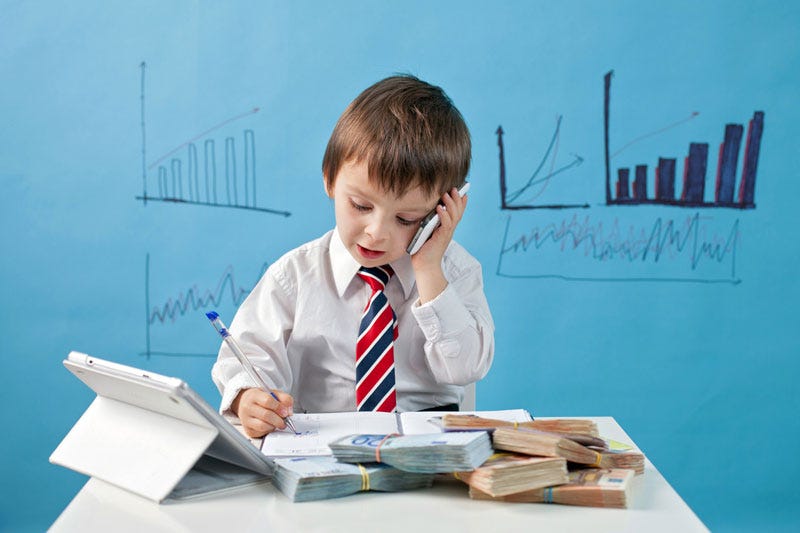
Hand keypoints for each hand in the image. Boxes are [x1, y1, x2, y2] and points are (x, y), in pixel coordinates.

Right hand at [232, 387, 293, 437]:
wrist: (246, 403)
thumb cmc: (261, 399)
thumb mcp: (274, 393)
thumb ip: (285, 399)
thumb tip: (289, 412)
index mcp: (254, 395)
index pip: (267, 401)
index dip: (279, 407)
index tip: (285, 412)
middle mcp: (248, 407)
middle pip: (266, 415)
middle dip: (279, 420)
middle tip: (284, 421)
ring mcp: (246, 419)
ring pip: (262, 426)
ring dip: (274, 426)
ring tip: (277, 423)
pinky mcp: (248, 430)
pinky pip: (260, 432)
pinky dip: (268, 430)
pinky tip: (270, 425)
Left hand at [410, 187, 467, 302]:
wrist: (424, 266)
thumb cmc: (423, 250)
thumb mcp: (427, 232)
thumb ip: (429, 222)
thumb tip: (424, 210)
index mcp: (447, 229)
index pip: (457, 213)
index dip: (461, 203)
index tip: (463, 192)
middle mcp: (449, 231)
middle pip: (458, 212)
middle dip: (457, 199)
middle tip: (454, 188)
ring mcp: (446, 234)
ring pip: (453, 216)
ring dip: (451, 204)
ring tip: (447, 194)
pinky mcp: (441, 238)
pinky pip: (445, 225)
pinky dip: (443, 216)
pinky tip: (440, 208)